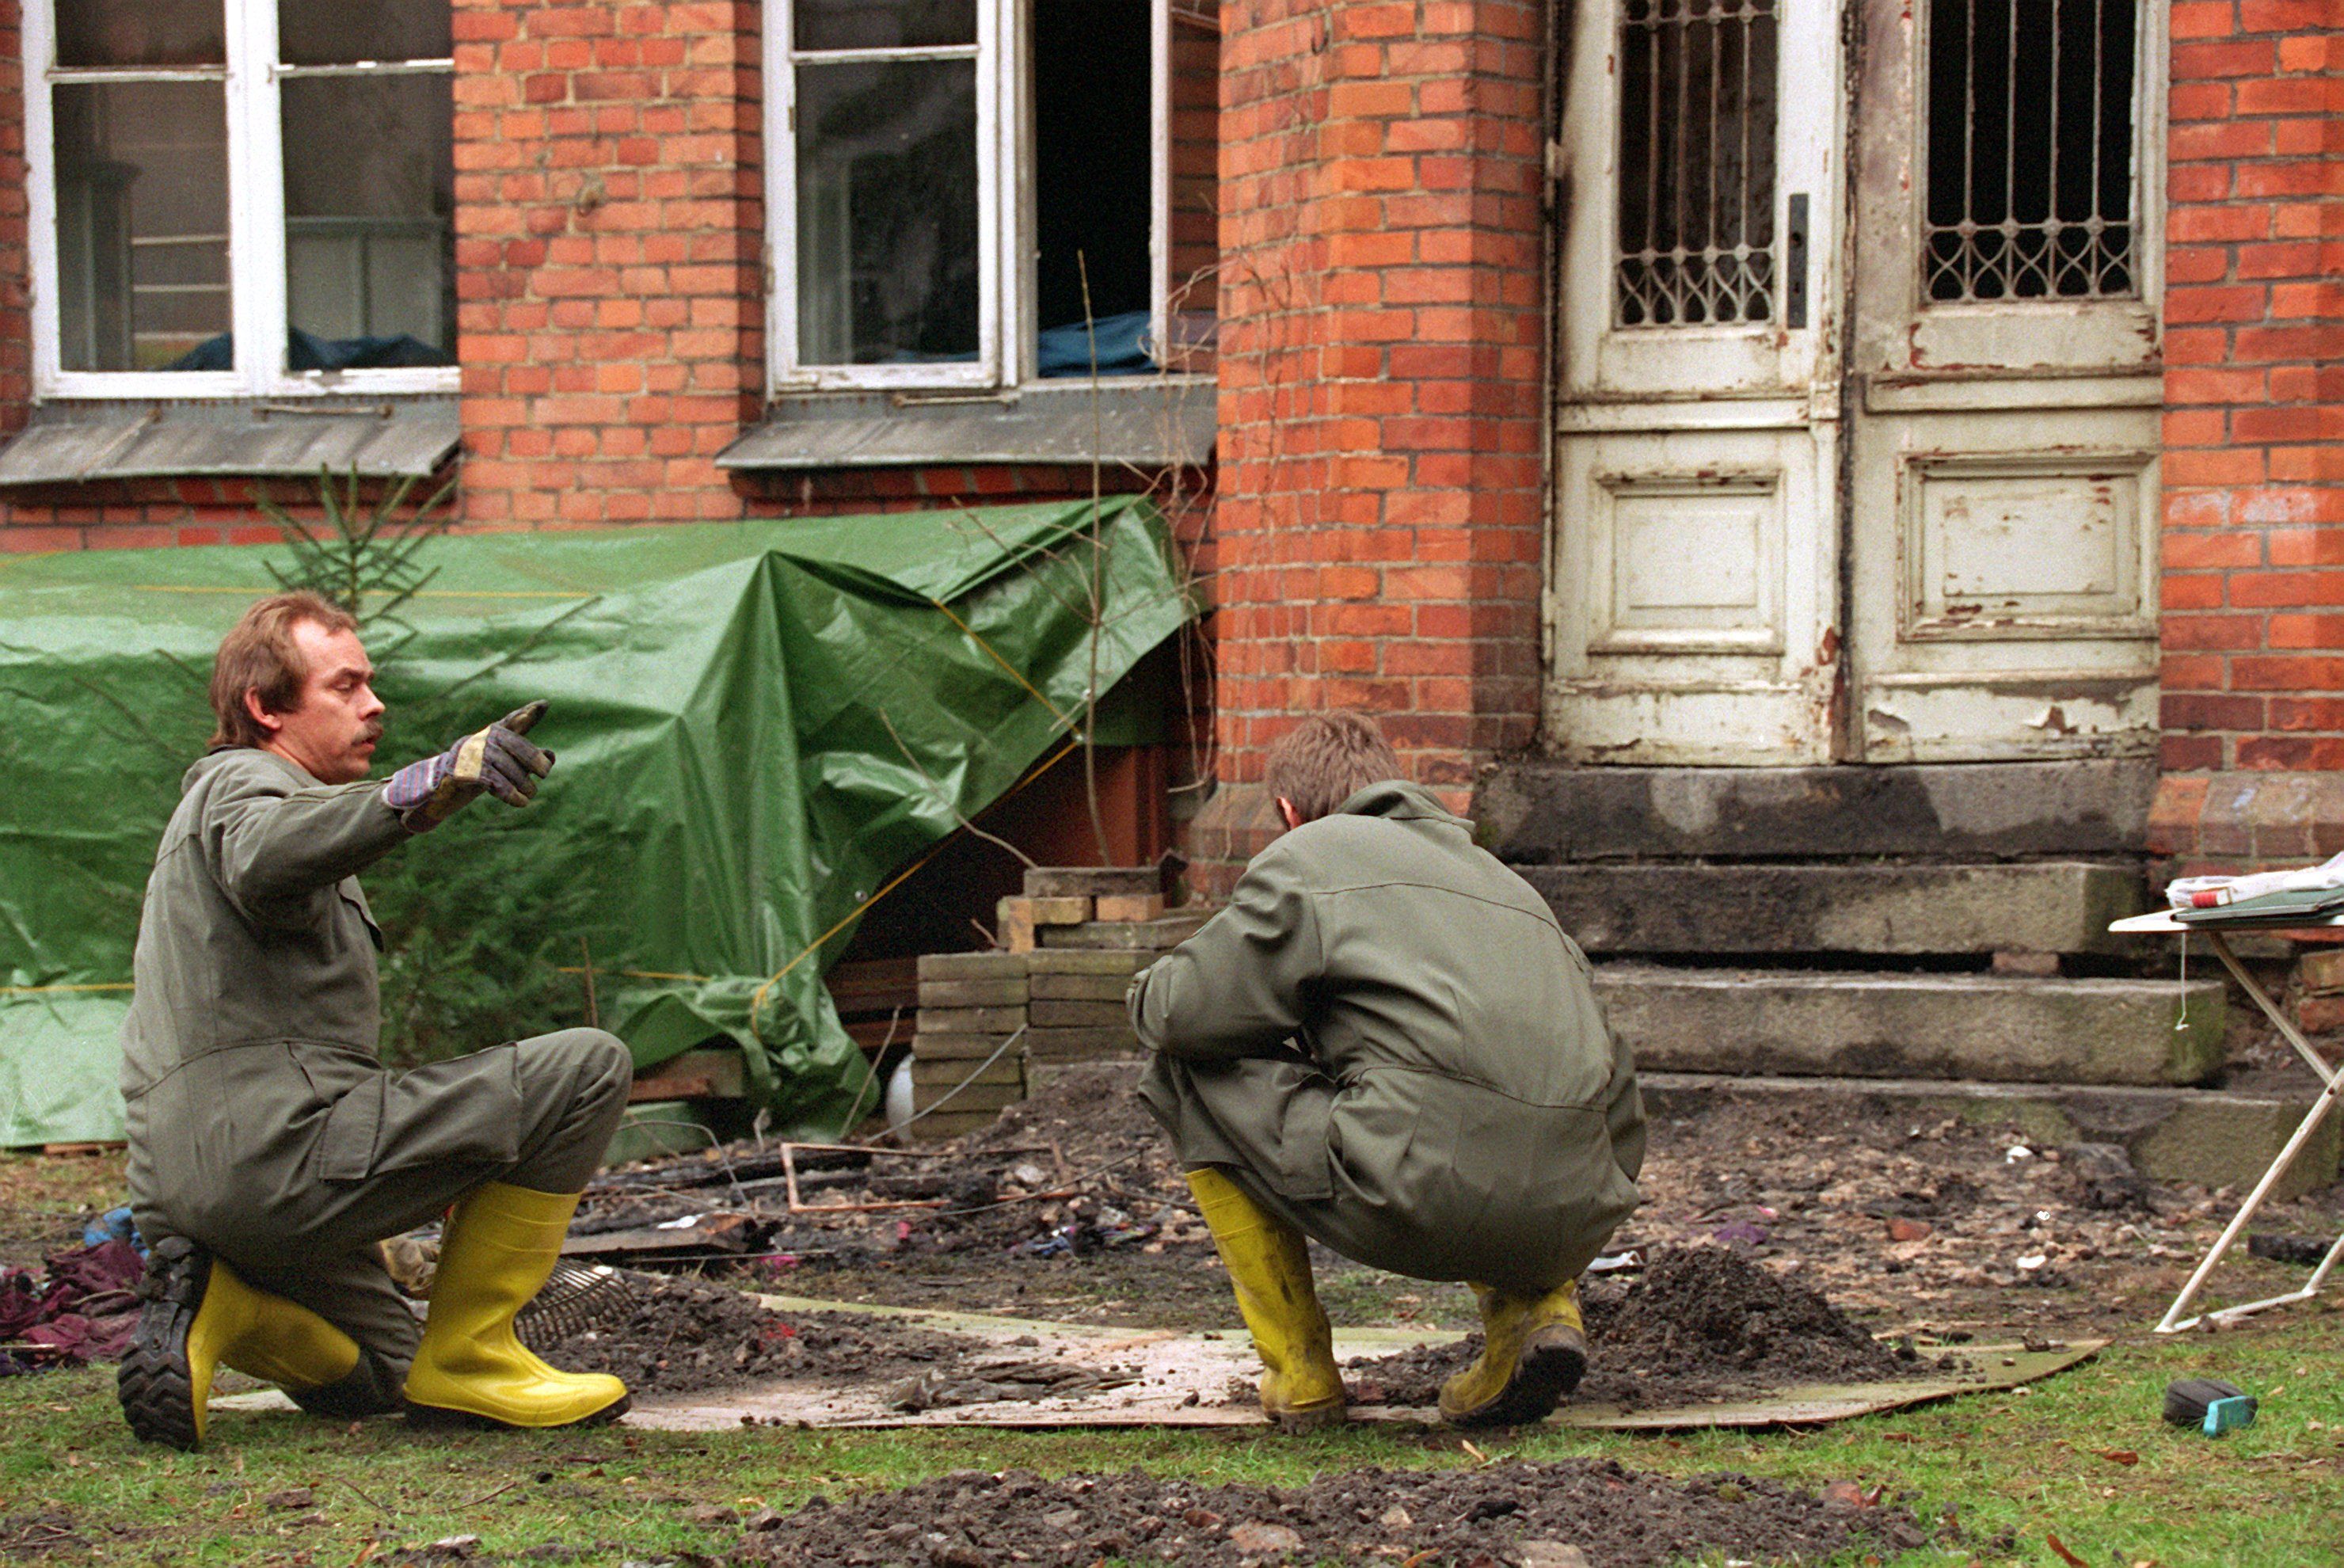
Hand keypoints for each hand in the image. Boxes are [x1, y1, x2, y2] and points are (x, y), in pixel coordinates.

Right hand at [383, 701, 555, 831]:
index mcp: (490, 735)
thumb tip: (551, 756)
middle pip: (513, 743)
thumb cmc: (477, 776)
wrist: (438, 792)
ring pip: (504, 765)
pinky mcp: (460, 772)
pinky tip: (520, 802)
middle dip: (532, 758)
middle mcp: (480, 739)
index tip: (543, 705)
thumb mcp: (504, 767)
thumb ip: (526, 760)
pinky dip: (509, 792)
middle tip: (544, 773)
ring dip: (521, 782)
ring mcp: (468, 754)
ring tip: (530, 795)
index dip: (526, 715)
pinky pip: (491, 780)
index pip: (511, 721)